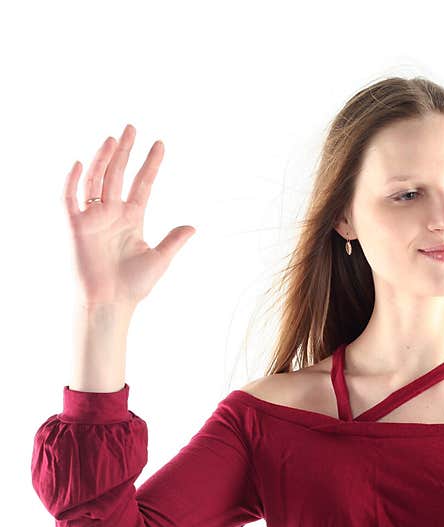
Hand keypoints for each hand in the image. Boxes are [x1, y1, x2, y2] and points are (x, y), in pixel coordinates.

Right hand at [64, 124, 195, 308]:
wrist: (111, 302)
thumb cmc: (134, 285)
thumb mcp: (160, 259)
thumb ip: (174, 240)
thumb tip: (194, 226)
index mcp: (133, 218)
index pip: (143, 184)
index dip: (151, 164)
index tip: (160, 144)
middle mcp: (112, 213)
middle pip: (119, 174)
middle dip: (126, 151)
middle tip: (132, 128)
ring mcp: (94, 218)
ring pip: (97, 180)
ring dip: (104, 159)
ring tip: (114, 139)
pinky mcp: (76, 226)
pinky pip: (70, 199)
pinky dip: (73, 181)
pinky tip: (80, 163)